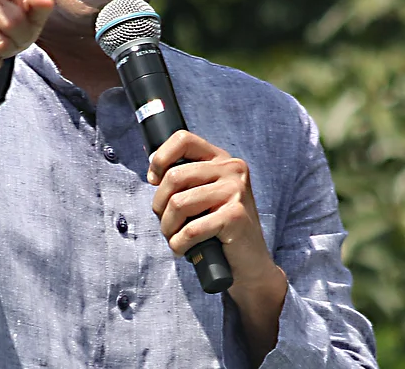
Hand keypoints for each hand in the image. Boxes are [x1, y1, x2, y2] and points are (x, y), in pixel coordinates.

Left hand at [148, 131, 285, 294]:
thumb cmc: (219, 231)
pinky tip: (184, 250)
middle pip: (174, 176)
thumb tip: (153, 173)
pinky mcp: (235, 216)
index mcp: (222, 159)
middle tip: (167, 224)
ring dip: (168, 228)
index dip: (160, 159)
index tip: (154, 180)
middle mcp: (233, 169)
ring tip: (175, 238)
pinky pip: (190, 229)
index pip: (182, 139)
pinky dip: (179, 244)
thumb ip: (186, 180)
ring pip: (178, 203)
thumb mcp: (205, 197)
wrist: (250, 265)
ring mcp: (236, 191)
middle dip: (159, 206)